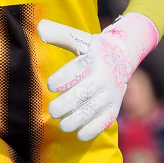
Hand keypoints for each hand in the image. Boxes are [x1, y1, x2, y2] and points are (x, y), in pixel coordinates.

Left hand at [38, 13, 158, 141]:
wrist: (123, 56)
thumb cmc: (92, 49)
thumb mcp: (78, 39)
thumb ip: (59, 35)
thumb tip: (40, 28)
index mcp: (94, 58)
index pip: (78, 69)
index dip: (63, 79)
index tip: (51, 86)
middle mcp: (104, 76)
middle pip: (84, 92)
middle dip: (66, 104)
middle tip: (52, 110)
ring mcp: (111, 93)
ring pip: (93, 109)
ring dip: (77, 120)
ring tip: (62, 124)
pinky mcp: (115, 106)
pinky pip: (105, 120)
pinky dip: (93, 129)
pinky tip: (79, 134)